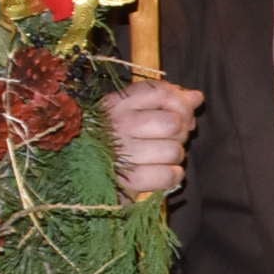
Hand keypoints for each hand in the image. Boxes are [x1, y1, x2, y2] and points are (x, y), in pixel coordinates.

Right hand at [104, 80, 203, 199]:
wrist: (78, 174)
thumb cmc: (108, 139)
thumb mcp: (127, 112)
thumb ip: (162, 100)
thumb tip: (196, 97)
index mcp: (115, 105)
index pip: (160, 92)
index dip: (181, 102)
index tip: (182, 113)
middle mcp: (117, 126)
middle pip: (173, 123)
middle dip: (181, 132)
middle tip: (170, 138)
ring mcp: (122, 154)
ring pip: (174, 150)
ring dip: (174, 155)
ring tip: (160, 156)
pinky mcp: (128, 181)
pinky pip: (169, 175)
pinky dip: (172, 175)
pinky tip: (160, 171)